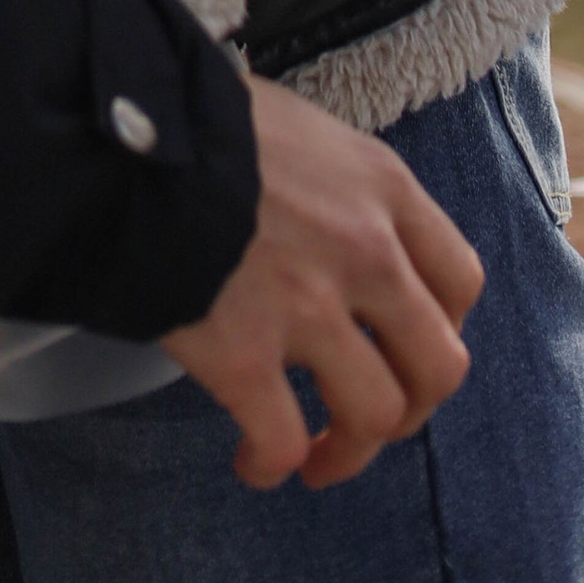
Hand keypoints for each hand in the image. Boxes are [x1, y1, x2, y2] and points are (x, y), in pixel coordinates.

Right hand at [163, 79, 481, 489]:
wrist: (123, 132)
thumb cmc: (199, 118)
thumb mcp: (298, 127)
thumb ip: (335, 183)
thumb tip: (323, 217)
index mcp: (380, 188)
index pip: (460, 279)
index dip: (440, 327)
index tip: (407, 347)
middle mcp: (364, 252)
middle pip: (438, 364)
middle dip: (411, 406)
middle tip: (372, 418)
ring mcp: (308, 308)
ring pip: (376, 416)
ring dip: (350, 451)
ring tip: (317, 457)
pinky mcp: (244, 355)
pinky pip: (283, 441)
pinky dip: (271, 465)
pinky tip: (252, 462)